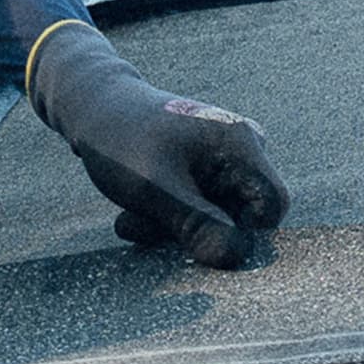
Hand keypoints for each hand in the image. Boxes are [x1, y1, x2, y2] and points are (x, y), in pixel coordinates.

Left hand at [24, 20, 287, 267]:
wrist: (89, 106)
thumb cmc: (120, 141)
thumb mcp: (155, 189)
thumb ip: (197, 224)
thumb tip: (236, 258)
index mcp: (241, 143)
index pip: (274, 205)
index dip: (245, 234)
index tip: (199, 242)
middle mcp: (241, 147)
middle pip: (242, 214)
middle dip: (197, 232)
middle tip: (145, 227)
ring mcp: (223, 157)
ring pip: (216, 215)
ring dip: (175, 227)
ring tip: (132, 219)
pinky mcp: (203, 167)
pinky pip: (199, 206)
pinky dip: (168, 216)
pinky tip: (135, 212)